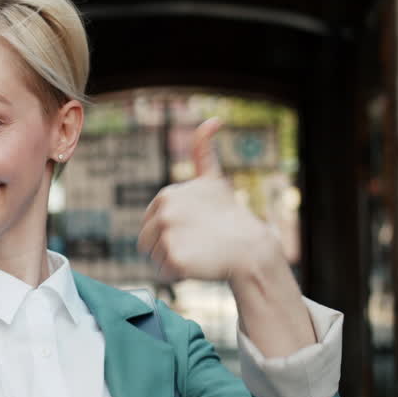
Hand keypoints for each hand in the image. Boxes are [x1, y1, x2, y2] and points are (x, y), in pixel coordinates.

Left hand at [138, 118, 276, 282]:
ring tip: (198, 253)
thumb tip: (213, 120)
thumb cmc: (230, 216)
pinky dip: (178, 275)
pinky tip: (198, 265)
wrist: (251, 248)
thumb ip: (203, 150)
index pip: (149, 225)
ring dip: (172, 261)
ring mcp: (168, 235)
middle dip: (167, 247)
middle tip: (196, 244)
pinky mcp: (174, 258)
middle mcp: (164, 212)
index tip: (193, 230)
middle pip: (146, 243)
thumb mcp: (213, 179)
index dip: (169, 232)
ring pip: (154, 259)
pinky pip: (163, 274)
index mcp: (166, 196)